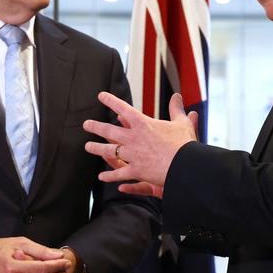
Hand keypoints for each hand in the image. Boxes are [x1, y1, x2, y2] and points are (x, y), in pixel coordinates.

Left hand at [83, 92, 197, 197]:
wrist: (186, 166)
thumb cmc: (185, 144)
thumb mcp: (182, 123)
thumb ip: (176, 109)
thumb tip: (177, 96)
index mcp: (143, 124)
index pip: (123, 109)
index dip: (111, 101)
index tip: (101, 96)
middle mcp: (133, 138)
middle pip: (109, 131)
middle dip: (96, 127)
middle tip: (86, 124)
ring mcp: (132, 155)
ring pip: (109, 151)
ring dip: (96, 148)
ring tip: (88, 146)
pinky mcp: (135, 171)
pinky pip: (118, 173)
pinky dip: (109, 176)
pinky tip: (101, 176)